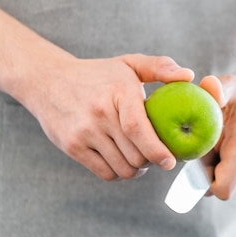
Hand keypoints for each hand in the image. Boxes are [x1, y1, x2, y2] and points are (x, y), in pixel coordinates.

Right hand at [25, 54, 195, 179]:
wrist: (47, 80)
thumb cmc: (98, 74)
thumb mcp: (128, 63)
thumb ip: (160, 67)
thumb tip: (189, 76)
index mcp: (117, 92)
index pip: (138, 128)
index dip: (157, 150)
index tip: (171, 161)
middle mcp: (99, 113)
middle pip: (135, 154)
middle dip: (151, 160)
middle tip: (157, 155)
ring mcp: (83, 132)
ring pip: (122, 168)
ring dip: (136, 169)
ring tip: (140, 158)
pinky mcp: (72, 147)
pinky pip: (105, 173)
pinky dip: (118, 173)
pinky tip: (122, 161)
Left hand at [208, 52, 235, 199]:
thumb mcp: (232, 84)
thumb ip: (217, 88)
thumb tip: (206, 86)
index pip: (221, 189)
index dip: (203, 181)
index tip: (199, 159)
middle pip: (221, 182)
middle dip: (210, 166)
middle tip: (211, 139)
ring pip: (230, 178)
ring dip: (222, 162)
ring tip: (227, 135)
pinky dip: (233, 161)